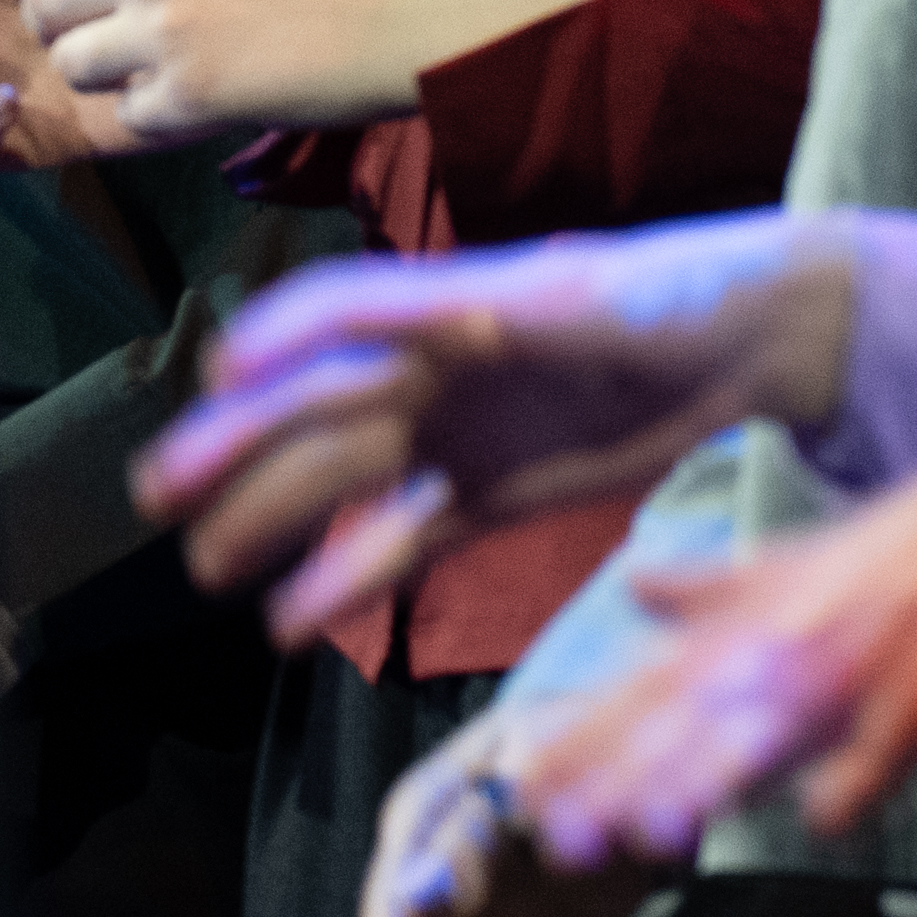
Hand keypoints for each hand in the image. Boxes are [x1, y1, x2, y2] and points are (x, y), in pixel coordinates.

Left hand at [0, 0, 592, 149]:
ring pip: (71, 65)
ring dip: (106, 73)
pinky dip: (158, 112)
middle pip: (40, 5)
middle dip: (62, 26)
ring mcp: (165, 31)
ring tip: (163, 61)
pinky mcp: (192, 96)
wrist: (404, 8)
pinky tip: (205, 90)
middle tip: (111, 32)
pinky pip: (128, 113)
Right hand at [135, 212, 859, 645]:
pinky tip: (295, 623)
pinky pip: (406, 543)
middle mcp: (429, 370)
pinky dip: (350, 579)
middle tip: (159, 497)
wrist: (756, 341)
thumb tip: (336, 321)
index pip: (321, 330)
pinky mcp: (495, 492)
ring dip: (276, 524)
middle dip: (234, 455)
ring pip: (344, 486)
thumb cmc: (663, 294)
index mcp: (436, 310)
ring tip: (211, 569)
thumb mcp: (555, 297)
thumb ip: (442, 311)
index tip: (212, 384)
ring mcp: (459, 435)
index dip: (263, 354)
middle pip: (312, 418)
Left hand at [506, 356, 916, 869]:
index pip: (656, 686)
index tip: (523, 791)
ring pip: (776, 721)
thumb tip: (636, 590)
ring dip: (713, 775)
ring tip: (650, 830)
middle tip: (555, 836)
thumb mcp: (808, 558)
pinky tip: (824, 815)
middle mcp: (798, 628)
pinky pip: (894, 726)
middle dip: (622, 774)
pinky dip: (860, 765)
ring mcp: (871, 645)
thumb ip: (721, 588)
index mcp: (766, 612)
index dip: (589, 739)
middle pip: (695, 711)